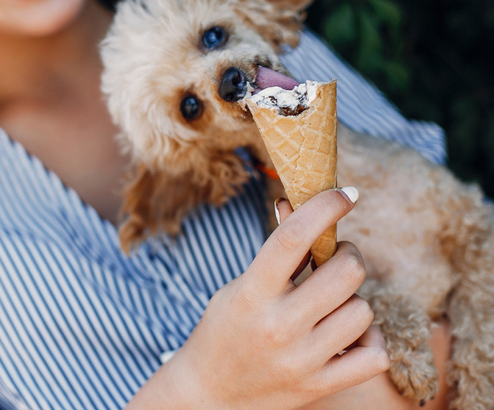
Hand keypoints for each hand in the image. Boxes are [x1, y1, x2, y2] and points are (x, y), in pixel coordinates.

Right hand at [132, 189, 389, 409]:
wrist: (209, 396)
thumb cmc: (223, 331)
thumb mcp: (239, 287)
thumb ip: (274, 253)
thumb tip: (296, 205)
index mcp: (251, 293)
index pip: (292, 237)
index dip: (324, 207)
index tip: (345, 193)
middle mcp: (278, 325)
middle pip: (345, 271)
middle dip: (347, 255)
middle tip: (335, 257)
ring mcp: (302, 360)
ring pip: (362, 310)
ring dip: (353, 299)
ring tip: (333, 302)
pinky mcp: (320, 386)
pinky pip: (373, 355)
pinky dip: (369, 340)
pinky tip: (349, 334)